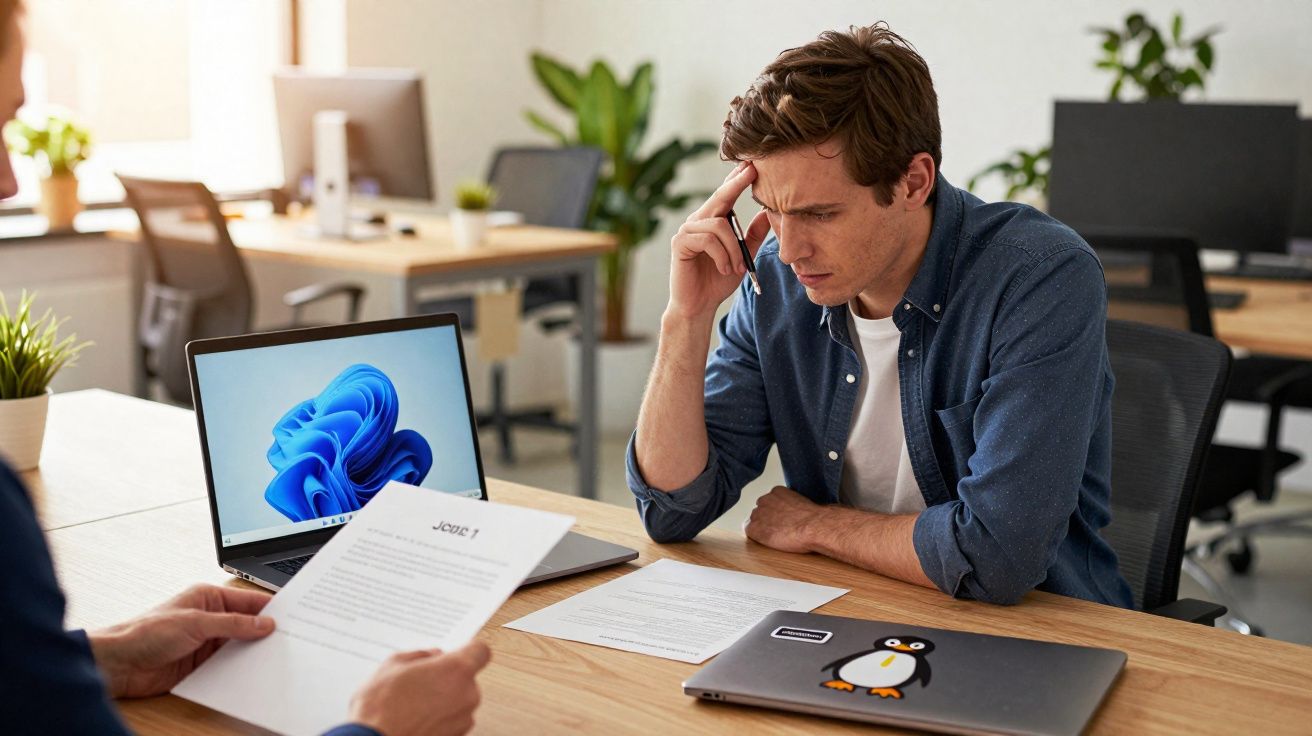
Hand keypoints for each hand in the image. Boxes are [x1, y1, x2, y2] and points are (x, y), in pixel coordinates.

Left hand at [88, 583, 274, 697]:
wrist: (119, 664)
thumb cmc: (146, 632)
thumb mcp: (195, 623)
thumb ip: (232, 624)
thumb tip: (264, 624)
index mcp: (208, 598)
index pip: (248, 602)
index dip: (270, 609)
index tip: (292, 617)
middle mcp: (209, 619)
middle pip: (247, 625)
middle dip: (265, 633)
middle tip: (289, 641)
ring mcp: (206, 642)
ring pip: (239, 647)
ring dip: (252, 653)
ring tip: (274, 659)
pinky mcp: (201, 665)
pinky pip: (228, 666)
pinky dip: (239, 670)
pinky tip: (251, 674)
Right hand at [349, 641, 490, 735]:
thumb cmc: (382, 709)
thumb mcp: (393, 665)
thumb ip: (419, 654)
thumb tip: (431, 655)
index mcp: (456, 670)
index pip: (480, 651)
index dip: (468, 650)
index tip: (456, 653)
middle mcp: (467, 695)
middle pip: (467, 678)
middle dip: (447, 678)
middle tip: (421, 681)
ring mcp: (464, 719)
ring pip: (460, 701)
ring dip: (443, 700)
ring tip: (413, 704)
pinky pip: (453, 720)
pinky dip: (440, 718)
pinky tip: (417, 718)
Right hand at [667, 161, 771, 320]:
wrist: (699, 305)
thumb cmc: (718, 280)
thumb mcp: (743, 255)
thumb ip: (753, 235)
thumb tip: (768, 213)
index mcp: (712, 220)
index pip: (725, 194)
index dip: (737, 178)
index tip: (752, 163)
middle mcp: (697, 220)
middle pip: (719, 197)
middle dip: (736, 183)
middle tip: (752, 169)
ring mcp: (686, 230)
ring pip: (718, 225)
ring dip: (733, 248)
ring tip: (738, 267)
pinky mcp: (680, 243)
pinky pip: (707, 240)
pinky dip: (722, 255)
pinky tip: (724, 268)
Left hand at [744, 486, 823, 553]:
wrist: (813, 526)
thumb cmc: (813, 518)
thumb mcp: (802, 503)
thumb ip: (791, 504)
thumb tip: (793, 514)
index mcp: (777, 491)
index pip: (769, 501)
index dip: (775, 513)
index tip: (783, 520)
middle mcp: (764, 499)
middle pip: (760, 511)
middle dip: (768, 520)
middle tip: (780, 529)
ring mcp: (758, 513)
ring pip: (755, 521)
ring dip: (763, 528)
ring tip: (778, 536)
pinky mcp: (754, 528)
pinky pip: (750, 532)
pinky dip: (758, 538)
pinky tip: (771, 540)